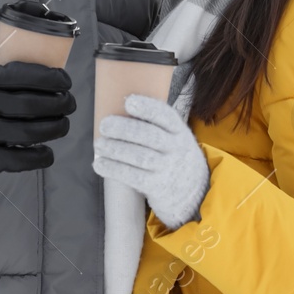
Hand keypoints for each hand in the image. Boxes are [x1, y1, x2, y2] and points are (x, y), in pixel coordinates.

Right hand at [0, 62, 73, 191]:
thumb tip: (32, 82)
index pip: (25, 75)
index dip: (51, 77)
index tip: (64, 81)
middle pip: (35, 104)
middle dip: (60, 103)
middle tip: (69, 104)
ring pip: (33, 131)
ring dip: (55, 128)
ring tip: (62, 125)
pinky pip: (20, 159)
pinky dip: (40, 157)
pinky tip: (47, 153)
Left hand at [93, 94, 209, 230]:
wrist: (194, 191)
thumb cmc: (173, 156)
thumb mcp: (174, 137)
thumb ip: (154, 125)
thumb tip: (116, 109)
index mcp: (178, 131)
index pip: (166, 116)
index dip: (147, 108)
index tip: (128, 102)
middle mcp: (176, 148)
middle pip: (150, 136)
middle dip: (125, 129)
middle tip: (104, 125)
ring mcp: (167, 168)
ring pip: (141, 157)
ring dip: (116, 149)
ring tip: (99, 145)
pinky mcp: (157, 187)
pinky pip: (134, 177)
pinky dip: (115, 169)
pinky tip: (100, 164)